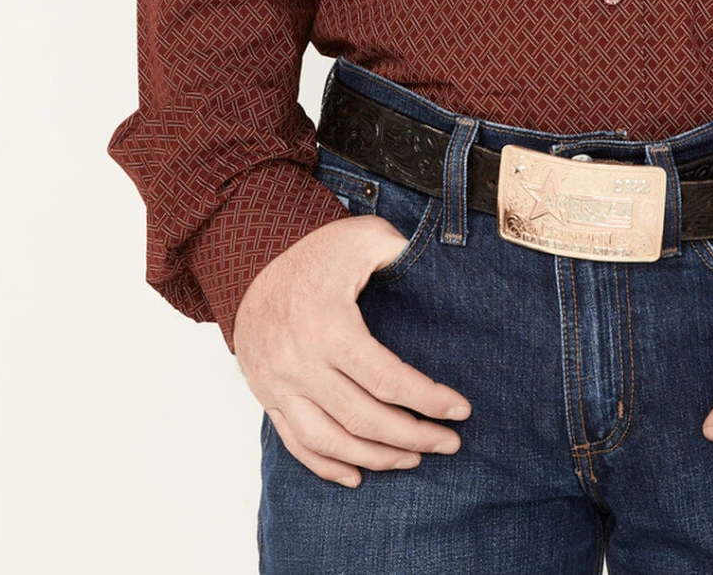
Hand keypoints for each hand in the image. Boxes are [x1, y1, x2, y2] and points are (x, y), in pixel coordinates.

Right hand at [233, 216, 472, 486]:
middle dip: (412, 437)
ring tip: (413, 460)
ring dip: (376, 458)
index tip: (460, 410)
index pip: (387, 380)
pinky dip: (326, 465)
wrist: (252, 260)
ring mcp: (280, 384)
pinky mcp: (267, 395)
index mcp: (330, 327)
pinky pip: (296, 443)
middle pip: (363, 418)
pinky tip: (356, 475)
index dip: (427, 400)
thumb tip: (438, 271)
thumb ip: (401, 251)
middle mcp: (301, 363)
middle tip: (449, 444)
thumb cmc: (317, 249)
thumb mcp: (363, 237)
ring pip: (330, 440)